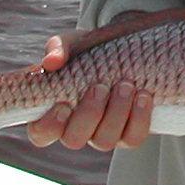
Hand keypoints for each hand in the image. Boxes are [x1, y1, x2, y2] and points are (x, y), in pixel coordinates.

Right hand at [25, 24, 153, 151]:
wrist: (124, 51)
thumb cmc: (88, 51)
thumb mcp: (73, 43)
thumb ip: (58, 48)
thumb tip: (51, 61)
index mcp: (53, 112)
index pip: (40, 133)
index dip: (48, 125)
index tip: (62, 104)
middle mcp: (76, 129)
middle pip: (74, 139)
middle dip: (89, 114)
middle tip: (101, 87)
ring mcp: (102, 134)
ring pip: (104, 141)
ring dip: (116, 114)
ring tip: (126, 85)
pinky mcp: (128, 134)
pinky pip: (133, 138)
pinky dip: (139, 118)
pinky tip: (144, 95)